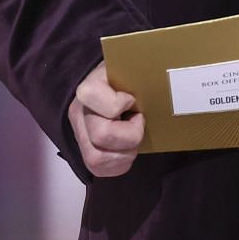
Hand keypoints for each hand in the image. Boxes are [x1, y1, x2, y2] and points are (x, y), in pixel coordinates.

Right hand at [69, 62, 144, 177]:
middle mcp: (78, 113)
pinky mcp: (84, 154)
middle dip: (130, 135)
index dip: (123, 104)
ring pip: (97, 159)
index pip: (108, 106)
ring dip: (124, 153)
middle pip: (102, 135)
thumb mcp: (129, 69)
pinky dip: (119, 165)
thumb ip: (136, 76)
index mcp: (89, 89)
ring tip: (133, 139)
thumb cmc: (124, 79)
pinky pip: (99, 170)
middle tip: (138, 122)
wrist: (108, 86)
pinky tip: (126, 150)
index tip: (131, 99)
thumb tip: (160, 82)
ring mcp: (79, 135)